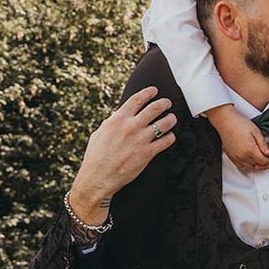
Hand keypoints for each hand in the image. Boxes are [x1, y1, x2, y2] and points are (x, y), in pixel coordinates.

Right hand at [70, 86, 176, 222]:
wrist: (98, 178)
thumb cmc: (95, 157)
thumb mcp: (100, 133)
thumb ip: (112, 123)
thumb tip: (118, 116)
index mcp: (118, 119)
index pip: (137, 99)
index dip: (148, 92)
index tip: (154, 90)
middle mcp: (131, 126)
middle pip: (154, 108)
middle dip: (164, 103)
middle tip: (167, 103)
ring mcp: (140, 139)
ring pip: (164, 123)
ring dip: (170, 119)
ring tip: (172, 118)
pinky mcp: (147, 153)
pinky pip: (165, 141)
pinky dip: (170, 137)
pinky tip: (170, 136)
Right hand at [207, 104, 268, 171]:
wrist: (225, 121)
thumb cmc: (239, 123)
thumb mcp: (256, 131)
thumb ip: (263, 144)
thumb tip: (268, 153)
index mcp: (250, 150)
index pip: (264, 161)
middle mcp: (242, 156)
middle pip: (258, 165)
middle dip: (264, 162)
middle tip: (267, 155)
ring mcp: (236, 157)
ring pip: (250, 167)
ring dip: (256, 164)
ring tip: (259, 156)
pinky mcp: (231, 157)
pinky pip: (241, 166)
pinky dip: (248, 165)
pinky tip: (250, 158)